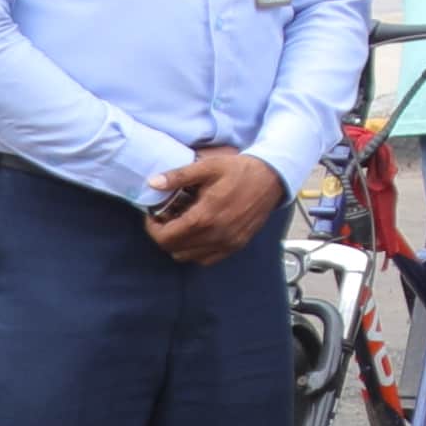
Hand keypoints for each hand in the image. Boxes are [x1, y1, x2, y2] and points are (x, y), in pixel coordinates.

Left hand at [140, 144, 284, 263]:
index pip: (165, 237)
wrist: (272, 177)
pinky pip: (206, 259)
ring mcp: (227, 243)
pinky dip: (196, 250)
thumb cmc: (239, 170)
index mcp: (205, 216)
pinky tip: (199, 233)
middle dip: (164, 234)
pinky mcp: (236, 245)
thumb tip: (152, 183)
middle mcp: (216, 235)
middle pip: (174, 248)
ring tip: (183, 224)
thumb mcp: (208, 167)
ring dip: (179, 243)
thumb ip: (179, 176)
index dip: (153, 228)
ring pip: (188, 256)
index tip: (155, 215)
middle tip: (167, 217)